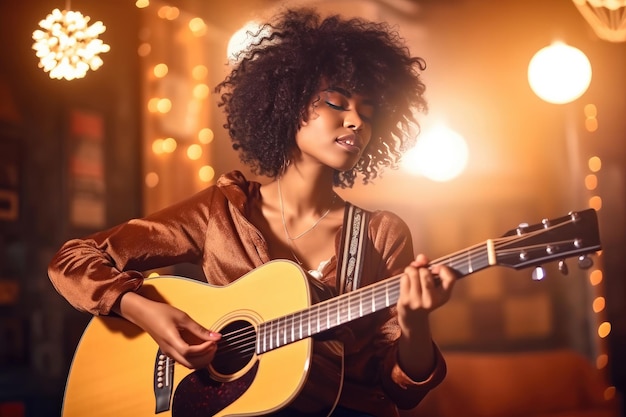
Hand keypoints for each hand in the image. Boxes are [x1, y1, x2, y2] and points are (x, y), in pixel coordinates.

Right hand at [115, 292, 220, 368]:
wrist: (144, 314)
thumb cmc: (160, 313)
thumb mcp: (182, 317)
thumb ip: (199, 328)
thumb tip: (215, 336)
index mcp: (171, 340)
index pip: (189, 352)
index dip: (204, 349)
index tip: (213, 341)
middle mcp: (169, 350)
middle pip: (190, 364)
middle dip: (206, 357)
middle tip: (214, 345)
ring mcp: (169, 353)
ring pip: (188, 365)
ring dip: (202, 359)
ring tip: (210, 347)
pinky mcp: (170, 352)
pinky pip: (185, 361)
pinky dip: (196, 358)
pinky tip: (202, 348)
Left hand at [395, 253, 456, 379]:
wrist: (413, 318)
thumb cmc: (424, 296)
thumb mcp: (433, 284)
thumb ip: (428, 267)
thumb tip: (421, 257)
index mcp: (444, 296)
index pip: (450, 277)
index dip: (442, 268)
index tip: (436, 269)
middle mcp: (432, 300)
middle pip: (425, 272)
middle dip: (421, 268)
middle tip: (421, 273)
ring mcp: (418, 301)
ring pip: (413, 272)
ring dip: (411, 270)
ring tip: (412, 275)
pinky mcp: (405, 301)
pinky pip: (404, 278)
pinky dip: (405, 277)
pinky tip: (407, 283)